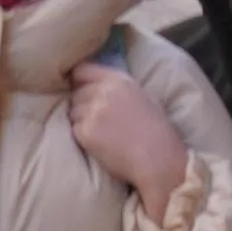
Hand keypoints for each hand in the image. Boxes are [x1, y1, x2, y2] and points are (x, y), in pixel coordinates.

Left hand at [65, 57, 191, 221]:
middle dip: (82, 105)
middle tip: (97, 120)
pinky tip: (100, 144)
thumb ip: (118, 88)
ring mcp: (93, 111)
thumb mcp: (143, 96)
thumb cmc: (157, 131)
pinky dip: (83, 137)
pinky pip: (75, 130)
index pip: (81, 71)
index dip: (79, 82)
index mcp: (118, 80)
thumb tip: (98, 85)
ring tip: (100, 134)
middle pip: (76, 93)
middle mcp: (103, 91)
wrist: (158, 159)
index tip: (81, 91)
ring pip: (73, 112)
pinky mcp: (86, 132)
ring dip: (81, 121)